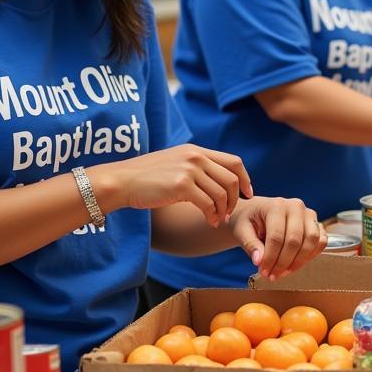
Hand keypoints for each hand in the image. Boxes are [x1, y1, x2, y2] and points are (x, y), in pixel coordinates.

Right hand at [123, 144, 251, 227]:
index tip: (247, 194)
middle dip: (235, 199)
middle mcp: (196, 157)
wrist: (123, 180)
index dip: (245, 179)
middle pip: (231, 179)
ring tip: (217, 219)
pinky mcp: (181, 185)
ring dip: (223, 210)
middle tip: (229, 212)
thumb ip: (195, 166)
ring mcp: (189, 170)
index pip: (234, 162)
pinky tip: (209, 221)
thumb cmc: (147, 176)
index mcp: (196, 151)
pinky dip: (212, 215)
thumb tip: (216, 181)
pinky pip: (208, 204)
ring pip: (221, 193)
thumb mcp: (175, 162)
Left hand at [228, 196, 325, 280]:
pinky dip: (311, 256)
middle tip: (272, 275)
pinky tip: (295, 264)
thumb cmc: (248, 220)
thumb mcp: (241, 231)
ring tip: (283, 272)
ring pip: (311, 242)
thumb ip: (250, 245)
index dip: (270, 258)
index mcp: (276, 205)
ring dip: (298, 262)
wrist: (256, 212)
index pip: (276, 237)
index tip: (263, 271)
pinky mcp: (316, 223)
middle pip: (294, 241)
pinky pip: (321, 242)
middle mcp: (295, 206)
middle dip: (283, 263)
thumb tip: (259, 261)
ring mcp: (308, 214)